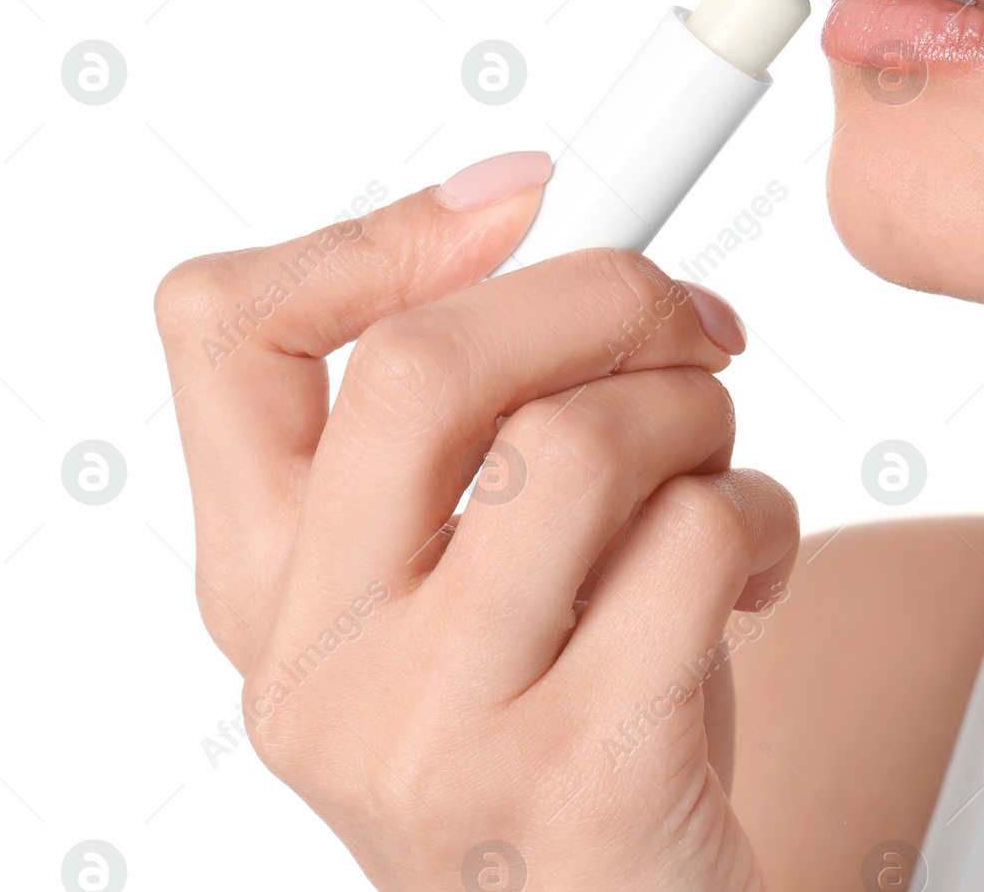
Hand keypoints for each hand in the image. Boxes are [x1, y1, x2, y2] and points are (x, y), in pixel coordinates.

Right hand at [153, 151, 798, 890]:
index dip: (375, 233)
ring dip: (698, 413)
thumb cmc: (551, 720)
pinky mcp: (586, 780)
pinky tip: (752, 567)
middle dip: (598, 295)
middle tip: (684, 321)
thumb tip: (525, 225)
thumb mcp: (456, 573)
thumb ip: (463, 425)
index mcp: (262, 583)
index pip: (222, 334)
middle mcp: (320, 662)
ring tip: (716, 461)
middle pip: (422, 366)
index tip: (512, 204)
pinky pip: (696, 541)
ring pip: (584, 443)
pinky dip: (761, 515)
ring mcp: (440, 733)